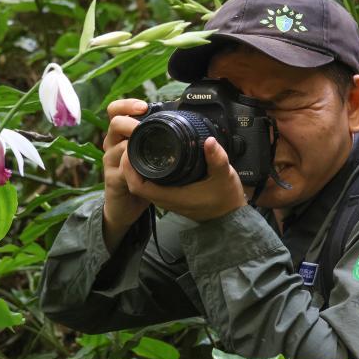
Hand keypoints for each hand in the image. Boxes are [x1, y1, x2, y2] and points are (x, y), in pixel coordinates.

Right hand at [102, 99, 150, 249]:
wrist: (125, 206)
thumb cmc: (140, 176)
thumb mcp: (148, 153)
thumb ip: (156, 138)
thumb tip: (184, 121)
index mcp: (121, 135)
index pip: (116, 111)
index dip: (126, 105)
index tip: (143, 107)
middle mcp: (112, 145)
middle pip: (114, 123)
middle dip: (129, 121)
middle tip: (142, 123)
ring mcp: (111, 162)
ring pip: (115, 146)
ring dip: (129, 143)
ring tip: (142, 142)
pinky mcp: (112, 180)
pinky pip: (119, 170)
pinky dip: (129, 167)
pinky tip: (139, 167)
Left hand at [120, 136, 247, 221]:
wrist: (229, 217)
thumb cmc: (225, 199)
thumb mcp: (225, 177)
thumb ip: (217, 159)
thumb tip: (209, 141)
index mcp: (171, 196)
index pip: (138, 186)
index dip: (129, 168)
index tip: (131, 148)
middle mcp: (164, 199)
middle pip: (135, 183)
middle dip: (129, 163)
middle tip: (133, 141)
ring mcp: (166, 198)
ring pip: (141, 184)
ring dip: (136, 166)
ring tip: (138, 145)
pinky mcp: (170, 195)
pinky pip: (149, 184)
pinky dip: (145, 171)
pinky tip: (150, 156)